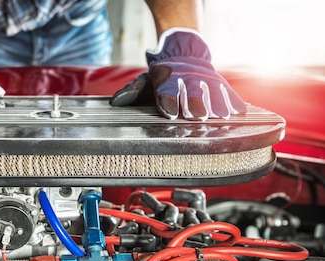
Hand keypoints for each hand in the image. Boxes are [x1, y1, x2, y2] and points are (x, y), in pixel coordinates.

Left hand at [110, 28, 245, 120]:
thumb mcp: (145, 79)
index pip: (167, 88)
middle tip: (199, 114)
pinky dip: (233, 101)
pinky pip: (228, 91)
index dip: (169, 99)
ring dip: (217, 103)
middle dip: (195, 102)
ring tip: (222, 115)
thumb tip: (118, 101)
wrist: (184, 49)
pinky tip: (238, 111)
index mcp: (167, 77)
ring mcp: (205, 79)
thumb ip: (133, 91)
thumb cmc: (162, 74)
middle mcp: (187, 77)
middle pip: (193, 91)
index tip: (172, 112)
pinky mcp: (218, 82)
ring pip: (213, 91)